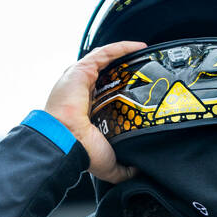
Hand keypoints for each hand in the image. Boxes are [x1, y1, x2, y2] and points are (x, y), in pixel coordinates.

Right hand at [45, 40, 145, 183]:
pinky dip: (122, 48)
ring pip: (106, 61)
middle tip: (147, 71)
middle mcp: (84, 94)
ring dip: (125, 55)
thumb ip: (123, 168)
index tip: (143, 90)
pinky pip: (104, 53)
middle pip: (108, 75)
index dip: (125, 90)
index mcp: (88, 112)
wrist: (68, 142)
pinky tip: (139, 47)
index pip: (108, 95)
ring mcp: (81, 80)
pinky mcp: (82, 70)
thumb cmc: (81, 151)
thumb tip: (138, 169)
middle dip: (127, 70)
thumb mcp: (108, 164)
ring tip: (146, 54)